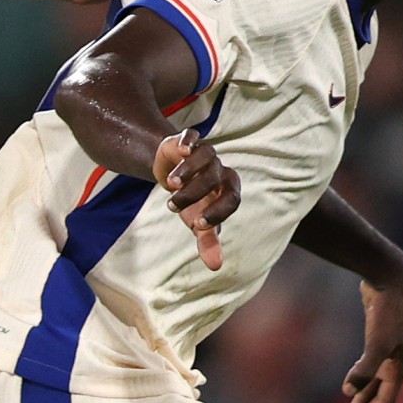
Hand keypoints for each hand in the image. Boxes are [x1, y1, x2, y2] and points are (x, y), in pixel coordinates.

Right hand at [150, 129, 238, 268]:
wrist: (173, 173)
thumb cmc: (192, 201)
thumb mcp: (197, 220)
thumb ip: (208, 240)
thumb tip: (216, 267)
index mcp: (227, 189)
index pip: (232, 199)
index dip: (218, 211)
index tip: (197, 224)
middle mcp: (219, 169)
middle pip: (213, 177)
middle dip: (193, 193)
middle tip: (172, 206)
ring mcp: (204, 152)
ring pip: (203, 156)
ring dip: (187, 171)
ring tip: (169, 185)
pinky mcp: (186, 140)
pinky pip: (192, 135)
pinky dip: (187, 141)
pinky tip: (180, 151)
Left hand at [339, 265, 402, 402]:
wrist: (394, 277)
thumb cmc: (389, 310)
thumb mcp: (377, 341)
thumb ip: (365, 367)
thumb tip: (348, 391)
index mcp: (400, 367)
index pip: (384, 401)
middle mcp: (397, 361)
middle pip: (381, 395)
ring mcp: (390, 349)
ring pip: (377, 381)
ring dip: (364, 397)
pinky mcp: (380, 337)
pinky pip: (373, 366)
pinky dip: (365, 377)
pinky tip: (356, 381)